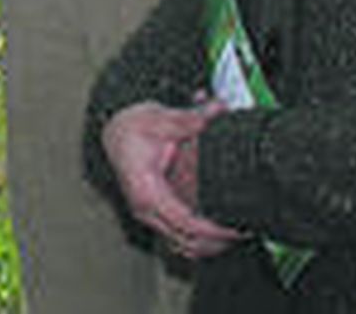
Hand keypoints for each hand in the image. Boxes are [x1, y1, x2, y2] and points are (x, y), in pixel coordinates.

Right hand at [102, 101, 242, 260]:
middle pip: (186, 241)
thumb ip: (189, 119)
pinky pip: (178, 239)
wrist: (113, 132)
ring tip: (234, 235)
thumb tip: (216, 109)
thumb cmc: (130, 128)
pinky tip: (216, 235)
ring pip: (183, 245)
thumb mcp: (159, 119)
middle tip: (243, 232)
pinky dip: (198, 241)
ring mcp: (148, 215)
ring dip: (209, 245)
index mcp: (147, 190)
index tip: (233, 230)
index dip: (212, 230)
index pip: (185, 223)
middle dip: (217, 241)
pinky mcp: (154, 216)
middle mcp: (145, 209)